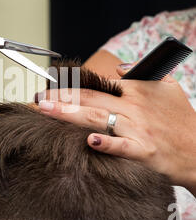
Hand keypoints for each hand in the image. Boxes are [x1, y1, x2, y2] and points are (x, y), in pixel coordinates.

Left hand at [37, 65, 195, 194]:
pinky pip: (121, 146)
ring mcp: (137, 129)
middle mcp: (133, 107)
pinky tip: (88, 141)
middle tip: (38, 98)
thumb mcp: (168, 86)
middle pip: (90, 98)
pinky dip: (105, 143)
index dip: (71, 85)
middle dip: (61, 97)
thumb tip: (119, 68)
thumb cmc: (182, 120)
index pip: (97, 84)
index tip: (50, 87)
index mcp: (137, 90)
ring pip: (97, 118)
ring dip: (69, 113)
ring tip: (46, 110)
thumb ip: (143, 72)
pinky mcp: (144, 151)